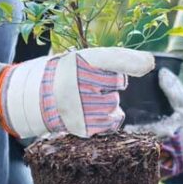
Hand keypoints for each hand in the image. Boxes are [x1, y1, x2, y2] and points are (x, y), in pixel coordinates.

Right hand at [0, 47, 153, 138]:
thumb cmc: (65, 75)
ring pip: (115, 104)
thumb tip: (149, 63)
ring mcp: (78, 106)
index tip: (149, 63)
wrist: (32, 99)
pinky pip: (111, 122)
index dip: (133, 61)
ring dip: (109, 103)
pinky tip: (94, 113)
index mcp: (78, 60)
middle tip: (90, 86)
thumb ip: (113, 59)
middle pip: (118, 84)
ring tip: (88, 100)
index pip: (112, 58)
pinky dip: (109, 119)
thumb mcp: (82, 59)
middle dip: (110, 85)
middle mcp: (77, 82)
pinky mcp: (81, 125)